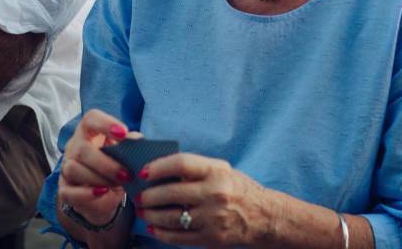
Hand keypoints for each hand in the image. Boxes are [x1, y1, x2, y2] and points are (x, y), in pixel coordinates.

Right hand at [57, 108, 135, 227]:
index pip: (90, 119)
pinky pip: (68, 191)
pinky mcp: (64, 189)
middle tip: (126, 175)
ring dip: (98, 179)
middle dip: (106, 164)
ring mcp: (66, 168)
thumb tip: (135, 140)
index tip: (123, 133)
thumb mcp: (124, 154)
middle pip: (82, 149)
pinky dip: (86, 194)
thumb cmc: (114, 165)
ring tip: (117, 185)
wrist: (105, 192)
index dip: (105, 123)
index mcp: (88, 132)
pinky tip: (102, 192)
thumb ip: (130, 145)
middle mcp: (74, 147)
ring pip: (73, 169)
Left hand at [136, 153, 271, 245]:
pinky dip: (162, 233)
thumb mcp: (221, 170)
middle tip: (138, 196)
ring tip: (143, 212)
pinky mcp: (211, 238)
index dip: (158, 167)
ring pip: (171, 217)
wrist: (264, 217)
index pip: (180, 164)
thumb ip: (195, 169)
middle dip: (148, 196)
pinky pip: (179, 237)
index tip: (143, 172)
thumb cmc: (237, 188)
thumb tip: (159, 169)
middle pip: (171, 193)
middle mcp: (215, 193)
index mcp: (216, 171)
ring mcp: (213, 218)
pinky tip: (154, 228)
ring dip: (151, 215)